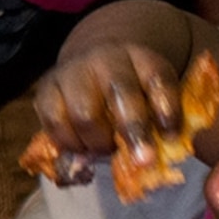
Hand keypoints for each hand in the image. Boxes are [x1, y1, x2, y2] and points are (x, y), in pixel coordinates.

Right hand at [31, 38, 186, 175]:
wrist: (94, 63)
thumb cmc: (133, 89)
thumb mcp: (155, 93)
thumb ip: (164, 118)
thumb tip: (165, 152)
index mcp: (141, 58)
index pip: (157, 78)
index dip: (166, 108)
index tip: (172, 136)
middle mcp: (105, 58)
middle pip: (118, 95)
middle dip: (133, 132)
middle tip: (143, 161)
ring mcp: (72, 71)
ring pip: (83, 115)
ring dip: (99, 143)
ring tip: (108, 149)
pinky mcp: (46, 87)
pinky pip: (54, 123)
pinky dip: (70, 143)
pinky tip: (83, 146)